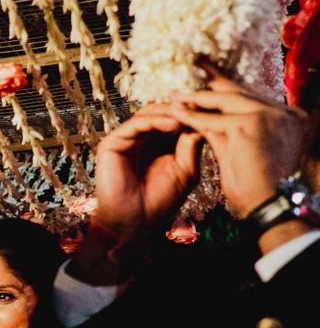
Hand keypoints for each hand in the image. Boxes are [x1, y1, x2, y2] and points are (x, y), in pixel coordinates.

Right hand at [73, 103, 201, 282]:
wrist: (137, 224)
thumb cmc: (161, 203)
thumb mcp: (186, 171)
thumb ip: (192, 145)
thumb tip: (202, 119)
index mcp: (158, 145)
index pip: (175, 120)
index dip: (192, 113)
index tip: (213, 108)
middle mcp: (141, 139)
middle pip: (162, 112)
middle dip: (182, 108)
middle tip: (201, 103)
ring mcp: (126, 140)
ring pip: (149, 114)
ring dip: (170, 112)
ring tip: (189, 113)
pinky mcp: (113, 143)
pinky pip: (135, 124)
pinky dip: (154, 120)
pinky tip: (173, 123)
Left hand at [166, 68, 314, 217]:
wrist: (272, 206)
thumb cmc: (263, 189)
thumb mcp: (251, 152)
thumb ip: (234, 132)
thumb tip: (207, 119)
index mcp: (292, 118)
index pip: (253, 97)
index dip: (229, 88)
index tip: (211, 76)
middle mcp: (285, 112)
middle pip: (241, 92)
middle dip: (214, 80)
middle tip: (195, 63)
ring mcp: (268, 116)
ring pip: (226, 101)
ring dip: (198, 98)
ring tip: (176, 94)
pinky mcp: (249, 125)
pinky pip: (213, 119)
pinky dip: (192, 117)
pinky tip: (175, 112)